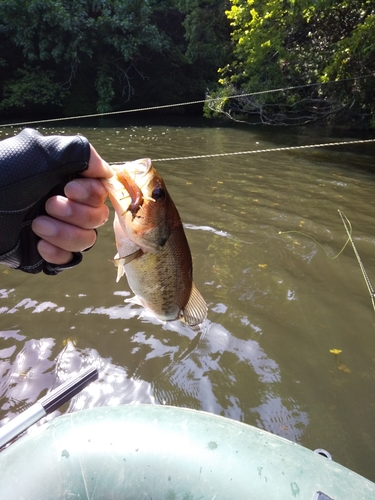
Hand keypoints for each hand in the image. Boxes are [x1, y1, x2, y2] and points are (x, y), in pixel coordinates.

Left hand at [32, 146, 113, 264]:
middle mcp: (66, 204)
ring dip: (65, 234)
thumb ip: (82, 154)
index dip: (91, 194)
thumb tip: (106, 172)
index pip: (101, 192)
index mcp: (67, 180)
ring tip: (37, 225)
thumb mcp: (41, 152)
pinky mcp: (46, 252)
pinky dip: (58, 254)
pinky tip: (39, 246)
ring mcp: (57, 229)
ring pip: (86, 240)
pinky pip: (70, 260)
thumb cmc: (5, 175)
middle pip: (97, 218)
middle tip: (48, 205)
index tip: (69, 188)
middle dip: (76, 214)